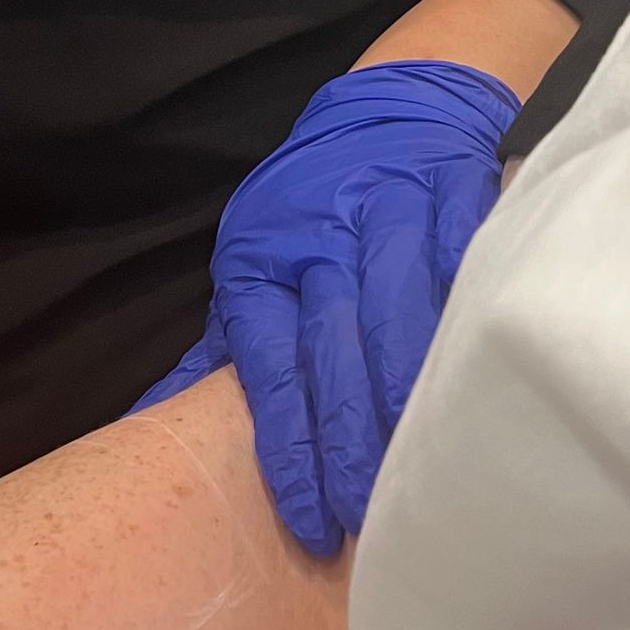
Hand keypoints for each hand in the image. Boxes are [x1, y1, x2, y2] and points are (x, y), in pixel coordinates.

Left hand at [140, 62, 519, 554]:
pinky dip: (471, 325)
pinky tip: (481, 387)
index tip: (309, 521)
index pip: (270, 364)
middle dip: (348, 441)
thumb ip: (218, 354)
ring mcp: (392, 209)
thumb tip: (148, 432)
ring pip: (400, 314)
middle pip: (333, 349)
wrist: (394, 108)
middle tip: (367, 521)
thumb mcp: (253, 265)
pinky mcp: (457, 194)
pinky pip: (465, 267)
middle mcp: (321, 235)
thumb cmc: (312, 210)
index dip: (289, 446)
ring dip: (409, 398)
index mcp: (262, 259)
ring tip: (423, 476)